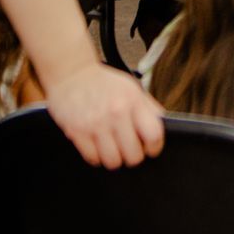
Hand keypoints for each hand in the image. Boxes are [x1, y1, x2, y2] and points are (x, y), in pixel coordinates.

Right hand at [44, 63, 164, 168]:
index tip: (150, 148)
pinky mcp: (77, 131)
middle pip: (133, 155)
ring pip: (113, 161)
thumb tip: (163, 126)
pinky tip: (97, 145)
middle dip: (133, 155)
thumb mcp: (131, 88)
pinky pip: (93, 158)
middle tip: (128, 147)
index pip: (154, 135)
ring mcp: (95, 123)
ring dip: (114, 157)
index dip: (154, 147)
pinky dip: (96, 156)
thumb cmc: (102, 82)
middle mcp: (115, 112)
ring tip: (111, 146)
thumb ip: (148, 108)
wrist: (71, 72)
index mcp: (132, 101)